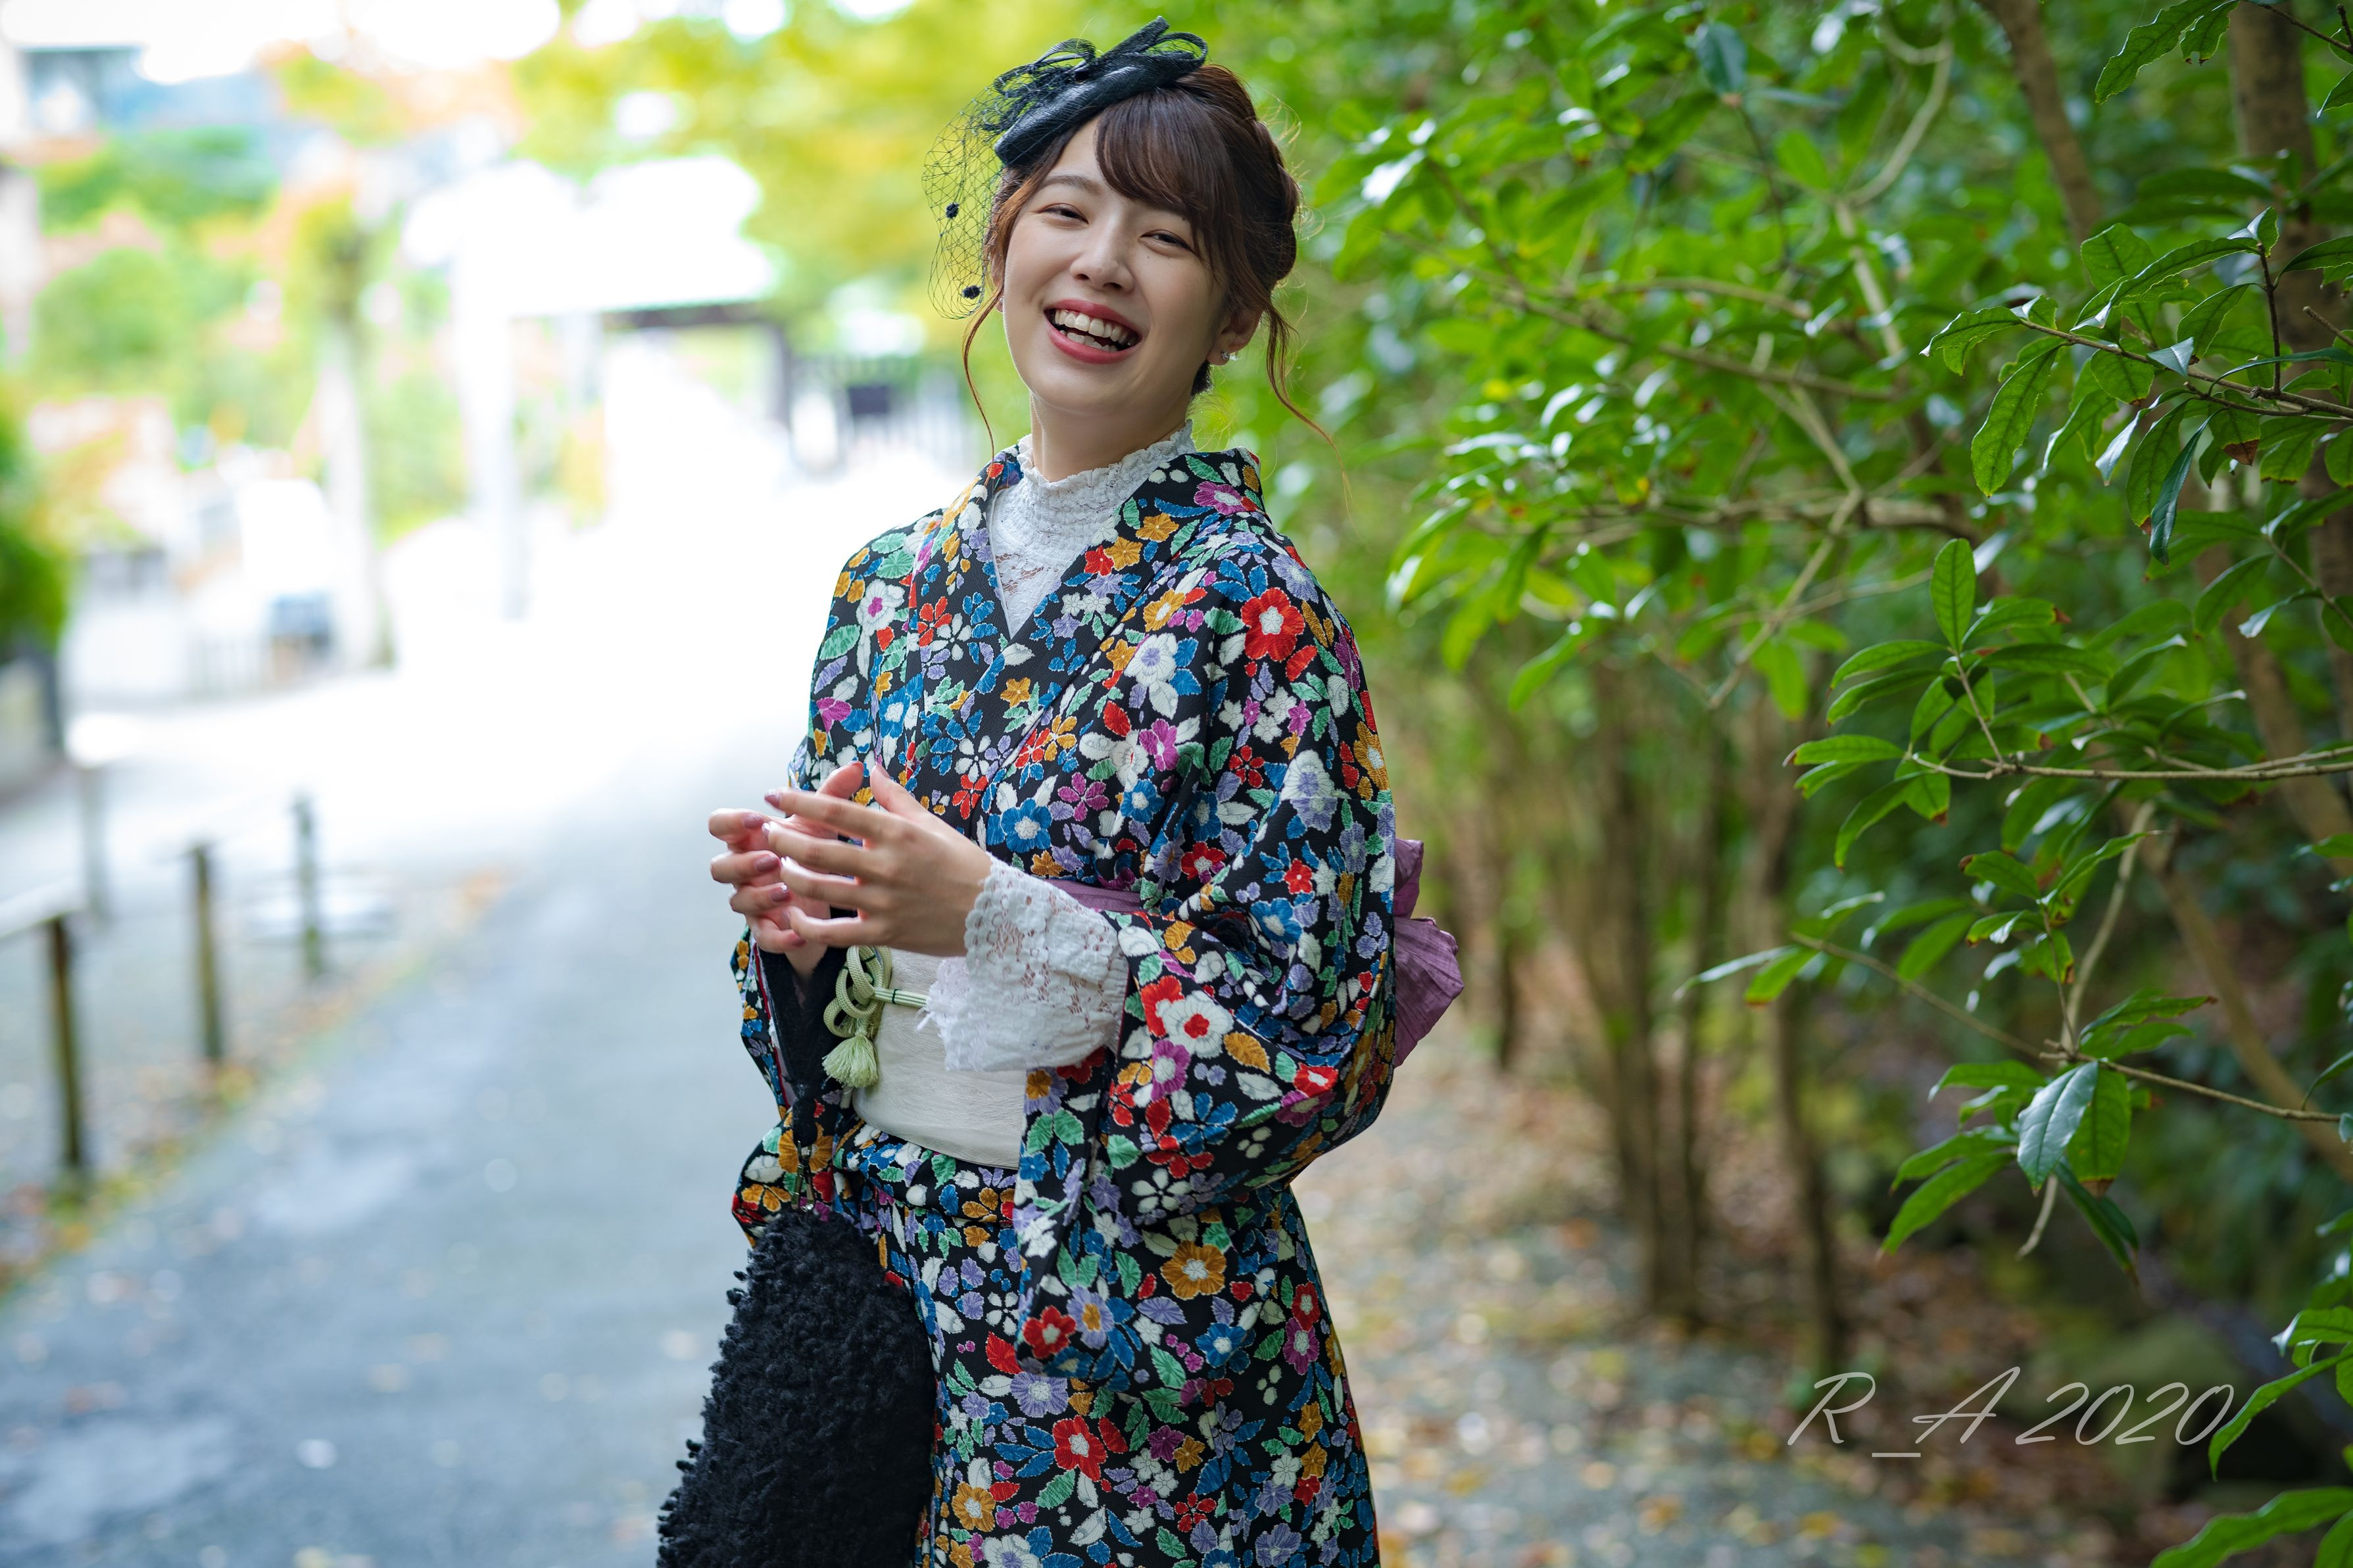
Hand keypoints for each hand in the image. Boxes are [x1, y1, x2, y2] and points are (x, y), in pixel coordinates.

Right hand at [708, 760, 862, 970]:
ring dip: (759, 896)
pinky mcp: (768, 929)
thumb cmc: (816, 854)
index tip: (757, 819)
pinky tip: (799, 932)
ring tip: (788, 890)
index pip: (718, 824)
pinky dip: (779, 937)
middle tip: (774, 858)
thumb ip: (832, 798)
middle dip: (743, 863)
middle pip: (719, 867)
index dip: (731, 822)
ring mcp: (753, 901)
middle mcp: (745, 870)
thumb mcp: (823, 825)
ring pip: (737, 901)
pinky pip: (763, 937)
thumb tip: (857, 767)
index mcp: (751, 839)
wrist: (828, 899)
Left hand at [766, 764, 995, 957]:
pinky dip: (807, 926)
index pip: (837, 812)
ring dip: (789, 876)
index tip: (774, 795)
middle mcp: (885, 865)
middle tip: (767, 832)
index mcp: (897, 833)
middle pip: (816, 850)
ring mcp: (882, 902)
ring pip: (818, 888)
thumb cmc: (962, 864)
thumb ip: (895, 798)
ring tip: (779, 866)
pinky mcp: (883, 934)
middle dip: (782, 839)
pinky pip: (833, 933)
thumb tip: (871, 768)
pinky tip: (793, 915)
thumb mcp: (931, 824)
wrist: (994, 913)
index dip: (800, 800)